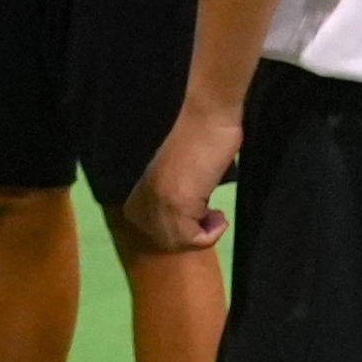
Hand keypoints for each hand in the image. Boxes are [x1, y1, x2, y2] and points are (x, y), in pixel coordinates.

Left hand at [114, 111, 237, 259]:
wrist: (210, 119)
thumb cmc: (202, 143)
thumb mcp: (179, 178)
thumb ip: (173, 200)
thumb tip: (184, 228)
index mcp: (141, 192)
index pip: (151, 233)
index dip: (179, 234)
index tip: (199, 218)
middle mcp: (144, 198)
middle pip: (165, 241)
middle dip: (192, 238)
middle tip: (211, 218)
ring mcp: (159, 200)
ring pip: (178, 242)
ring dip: (203, 236)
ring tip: (216, 216)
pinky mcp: (177, 201)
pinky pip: (192, 238)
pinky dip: (212, 233)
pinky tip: (220, 216)